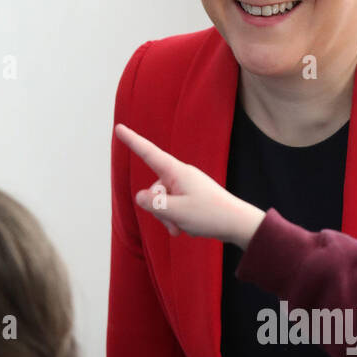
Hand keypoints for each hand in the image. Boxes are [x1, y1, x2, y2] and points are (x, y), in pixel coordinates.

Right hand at [115, 123, 264, 247]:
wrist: (238, 224)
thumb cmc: (210, 215)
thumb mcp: (176, 211)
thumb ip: (153, 203)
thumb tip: (139, 196)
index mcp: (177, 172)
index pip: (149, 153)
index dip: (132, 141)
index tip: (119, 127)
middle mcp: (181, 176)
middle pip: (155, 189)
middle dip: (158, 210)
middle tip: (174, 225)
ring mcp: (187, 186)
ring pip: (164, 202)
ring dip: (168, 218)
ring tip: (182, 229)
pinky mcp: (192, 197)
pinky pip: (175, 207)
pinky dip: (177, 219)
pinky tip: (189, 227)